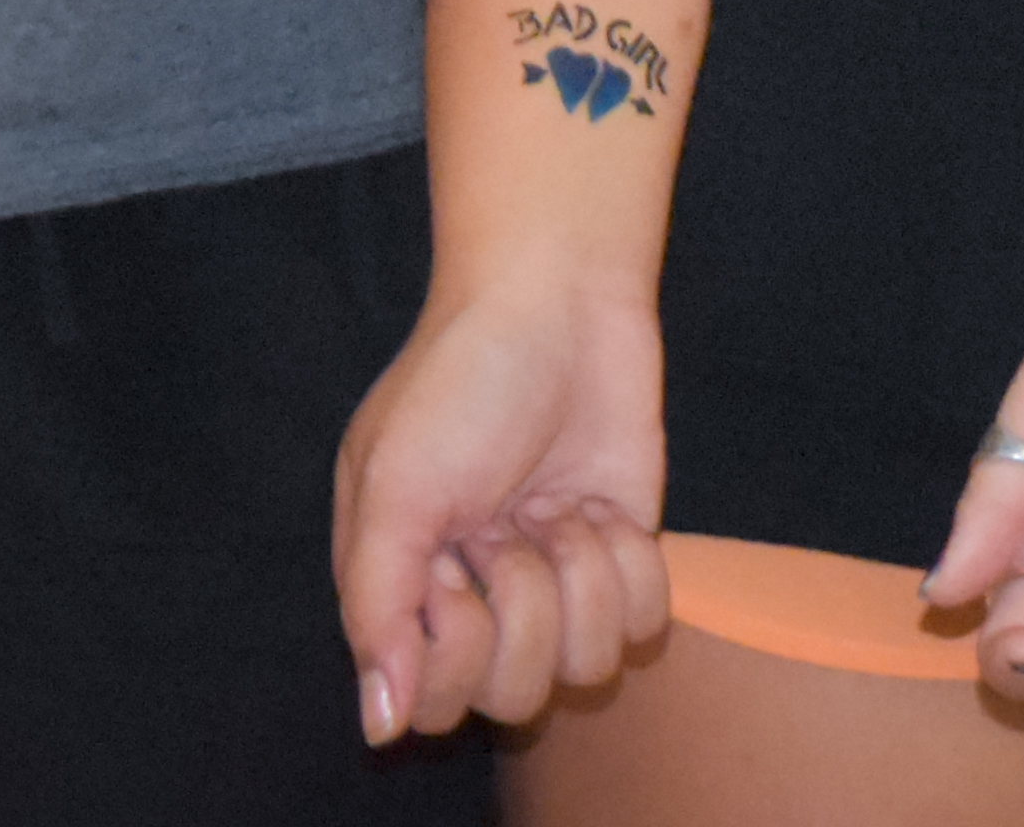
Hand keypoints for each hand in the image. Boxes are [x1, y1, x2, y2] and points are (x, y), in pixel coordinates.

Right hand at [333, 270, 672, 737]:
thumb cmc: (459, 380)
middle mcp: (481, 602)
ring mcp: (556, 583)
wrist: (557, 297)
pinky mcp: (622, 556)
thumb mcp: (392, 486)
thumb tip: (378, 725)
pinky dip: (632, 566)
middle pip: (512, 699)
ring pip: (587, 670)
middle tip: (512, 528)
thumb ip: (377, 607)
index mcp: (407, 592)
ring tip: (560, 511)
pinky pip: (646, 626)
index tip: (456, 568)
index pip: (432, 706)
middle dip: (526, 608)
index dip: (456, 651)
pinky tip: (602, 511)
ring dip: (581, 579)